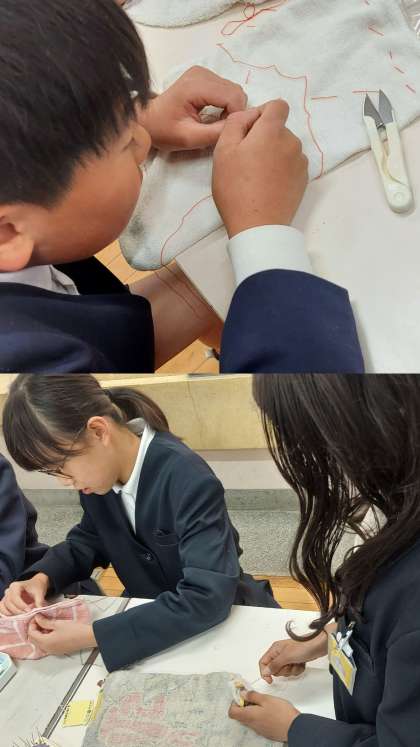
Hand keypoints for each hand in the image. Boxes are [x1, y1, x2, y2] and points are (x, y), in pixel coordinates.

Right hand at [0, 573, 48, 615]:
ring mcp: (6, 596)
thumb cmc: (36, 588)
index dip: (21, 605)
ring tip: (21, 616)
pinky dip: (6, 614)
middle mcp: (9, 590)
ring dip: (11, 613)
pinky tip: (15, 617)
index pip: (15, 597)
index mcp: (16, 585)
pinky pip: (2, 609)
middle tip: (26, 615)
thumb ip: (39, 602)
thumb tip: (39, 611)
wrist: (35, 585)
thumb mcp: (40, 593)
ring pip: (3, 606)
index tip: (29, 611)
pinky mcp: (5, 602)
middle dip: (17, 611)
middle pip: (8, 602)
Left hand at [27, 615, 96, 655]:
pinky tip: (51, 631)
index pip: (31, 634)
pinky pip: (46, 645)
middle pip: (33, 640)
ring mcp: (52, 651)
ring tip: (45, 623)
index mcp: (45, 642)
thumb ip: (45, 622)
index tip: (37, 616)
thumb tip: (37, 618)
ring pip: (39, 643)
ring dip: (39, 634)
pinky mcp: (57, 651)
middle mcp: (47, 649)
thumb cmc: (73, 630)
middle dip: (34, 629)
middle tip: (40, 619)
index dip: (32, 624)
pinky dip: (45, 638)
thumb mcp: (58, 624)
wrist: (87, 638)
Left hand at [138, 66, 246, 150]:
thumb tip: (238, 125)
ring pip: (233, 91)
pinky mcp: (204, 75)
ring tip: (216, 123)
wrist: (148, 119)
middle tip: (221, 129)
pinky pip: (226, 89)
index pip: (232, 97)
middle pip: (235, 92)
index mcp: (195, 86)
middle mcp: (201, 73)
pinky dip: (226, 104)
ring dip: (230, 108)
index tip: (225, 131)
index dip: (235, 116)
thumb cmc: (164, 130)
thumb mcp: (189, 138)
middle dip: (234, 112)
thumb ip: (216, 133)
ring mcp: (203, 72)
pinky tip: (214, 114)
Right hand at [212, 99, 307, 237]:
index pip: (278, 105)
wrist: (258, 226)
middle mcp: (292, 142)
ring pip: (285, 148)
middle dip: (264, 137)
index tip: (249, 131)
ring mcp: (300, 162)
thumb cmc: (236, 188)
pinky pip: (291, 165)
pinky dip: (281, 169)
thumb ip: (236, 122)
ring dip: (273, 154)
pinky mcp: (304, 180)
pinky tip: (268, 186)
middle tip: (245, 160)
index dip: (262, 113)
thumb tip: (250, 115)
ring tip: (256, 176)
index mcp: (272, 131)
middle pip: (280, 129)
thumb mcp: (223, 150)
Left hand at [229, 691, 299, 742]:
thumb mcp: (266, 699)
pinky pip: (256, 723)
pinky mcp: (265, 732)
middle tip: (253, 696)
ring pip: (248, 719)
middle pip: (240, 716)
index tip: (242, 695)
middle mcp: (252, 725)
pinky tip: (267, 710)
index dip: (234, 702)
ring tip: (262, 702)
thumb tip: (242, 693)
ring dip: (251, 710)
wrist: (295, 728)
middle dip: (243, 704)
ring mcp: (258, 730)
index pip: (232, 712)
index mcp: (249, 716)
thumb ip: (252, 695)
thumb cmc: (281, 712)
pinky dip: (258, 715)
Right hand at [259, 632, 328, 683]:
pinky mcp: (295, 661)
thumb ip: (274, 665)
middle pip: (274, 669)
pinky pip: (293, 671)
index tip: (270, 680)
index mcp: (275, 649)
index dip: (265, 672)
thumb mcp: (286, 656)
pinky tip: (301, 663)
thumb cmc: (303, 646)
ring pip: (284, 671)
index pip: (263, 662)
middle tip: (289, 664)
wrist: (317, 646)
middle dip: (283, 670)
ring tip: (297, 662)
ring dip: (292, 670)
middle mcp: (280, 653)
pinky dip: (298, 669)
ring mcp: (288, 658)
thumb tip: (265, 671)